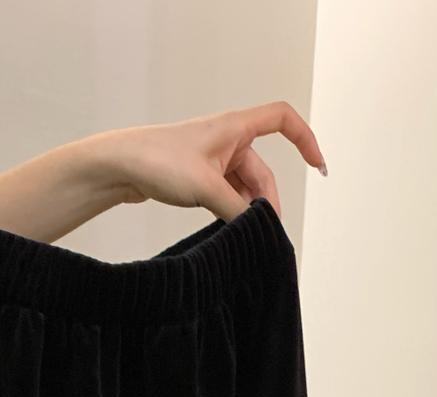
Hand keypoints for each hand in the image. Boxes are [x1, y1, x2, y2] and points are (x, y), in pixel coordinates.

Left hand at [88, 103, 326, 223]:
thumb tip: (258, 229)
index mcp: (234, 127)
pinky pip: (228, 195)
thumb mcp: (206, 188)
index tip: (317, 166)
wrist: (119, 166)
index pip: (282, 120)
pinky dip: (232, 212)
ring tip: (245, 235)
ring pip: (245, 188)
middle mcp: (227, 140)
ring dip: (247, 211)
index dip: (305, 139)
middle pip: (263, 171)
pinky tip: (229, 231)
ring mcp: (213, 160)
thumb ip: (237, 210)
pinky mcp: (200, 177)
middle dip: (267, 202)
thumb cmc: (158, 161)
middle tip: (265, 232)